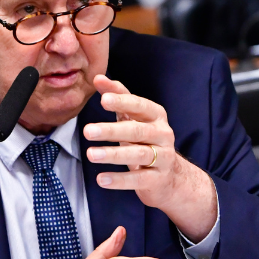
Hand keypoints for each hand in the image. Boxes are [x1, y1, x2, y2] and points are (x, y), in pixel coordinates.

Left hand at [83, 74, 217, 241]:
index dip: (123, 102)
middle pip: (137, 131)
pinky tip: (101, 179)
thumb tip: (98, 78)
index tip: (103, 100)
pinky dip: (119, 180)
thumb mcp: (134, 118)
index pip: (140, 106)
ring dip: (113, 154)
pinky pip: (138, 179)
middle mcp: (163, 134)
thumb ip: (118, 96)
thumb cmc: (146, 141)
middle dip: (111, 130)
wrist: (171, 176)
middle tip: (87, 131)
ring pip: (138, 155)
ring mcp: (163, 158)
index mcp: (156, 116)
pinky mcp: (157, 179)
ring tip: (91, 154)